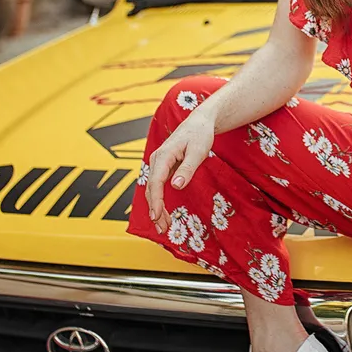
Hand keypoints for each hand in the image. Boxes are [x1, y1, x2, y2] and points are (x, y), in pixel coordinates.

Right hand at [145, 109, 215, 233]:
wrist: (199, 122)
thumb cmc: (200, 134)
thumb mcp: (198, 151)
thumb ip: (187, 169)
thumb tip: (176, 186)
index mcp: (164, 155)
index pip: (156, 181)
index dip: (156, 201)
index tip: (157, 216)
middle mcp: (157, 159)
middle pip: (151, 189)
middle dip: (155, 210)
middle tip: (162, 229)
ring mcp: (158, 163)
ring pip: (153, 190)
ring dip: (157, 208)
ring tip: (164, 227)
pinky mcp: (162, 167)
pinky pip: (158, 186)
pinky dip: (159, 201)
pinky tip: (163, 214)